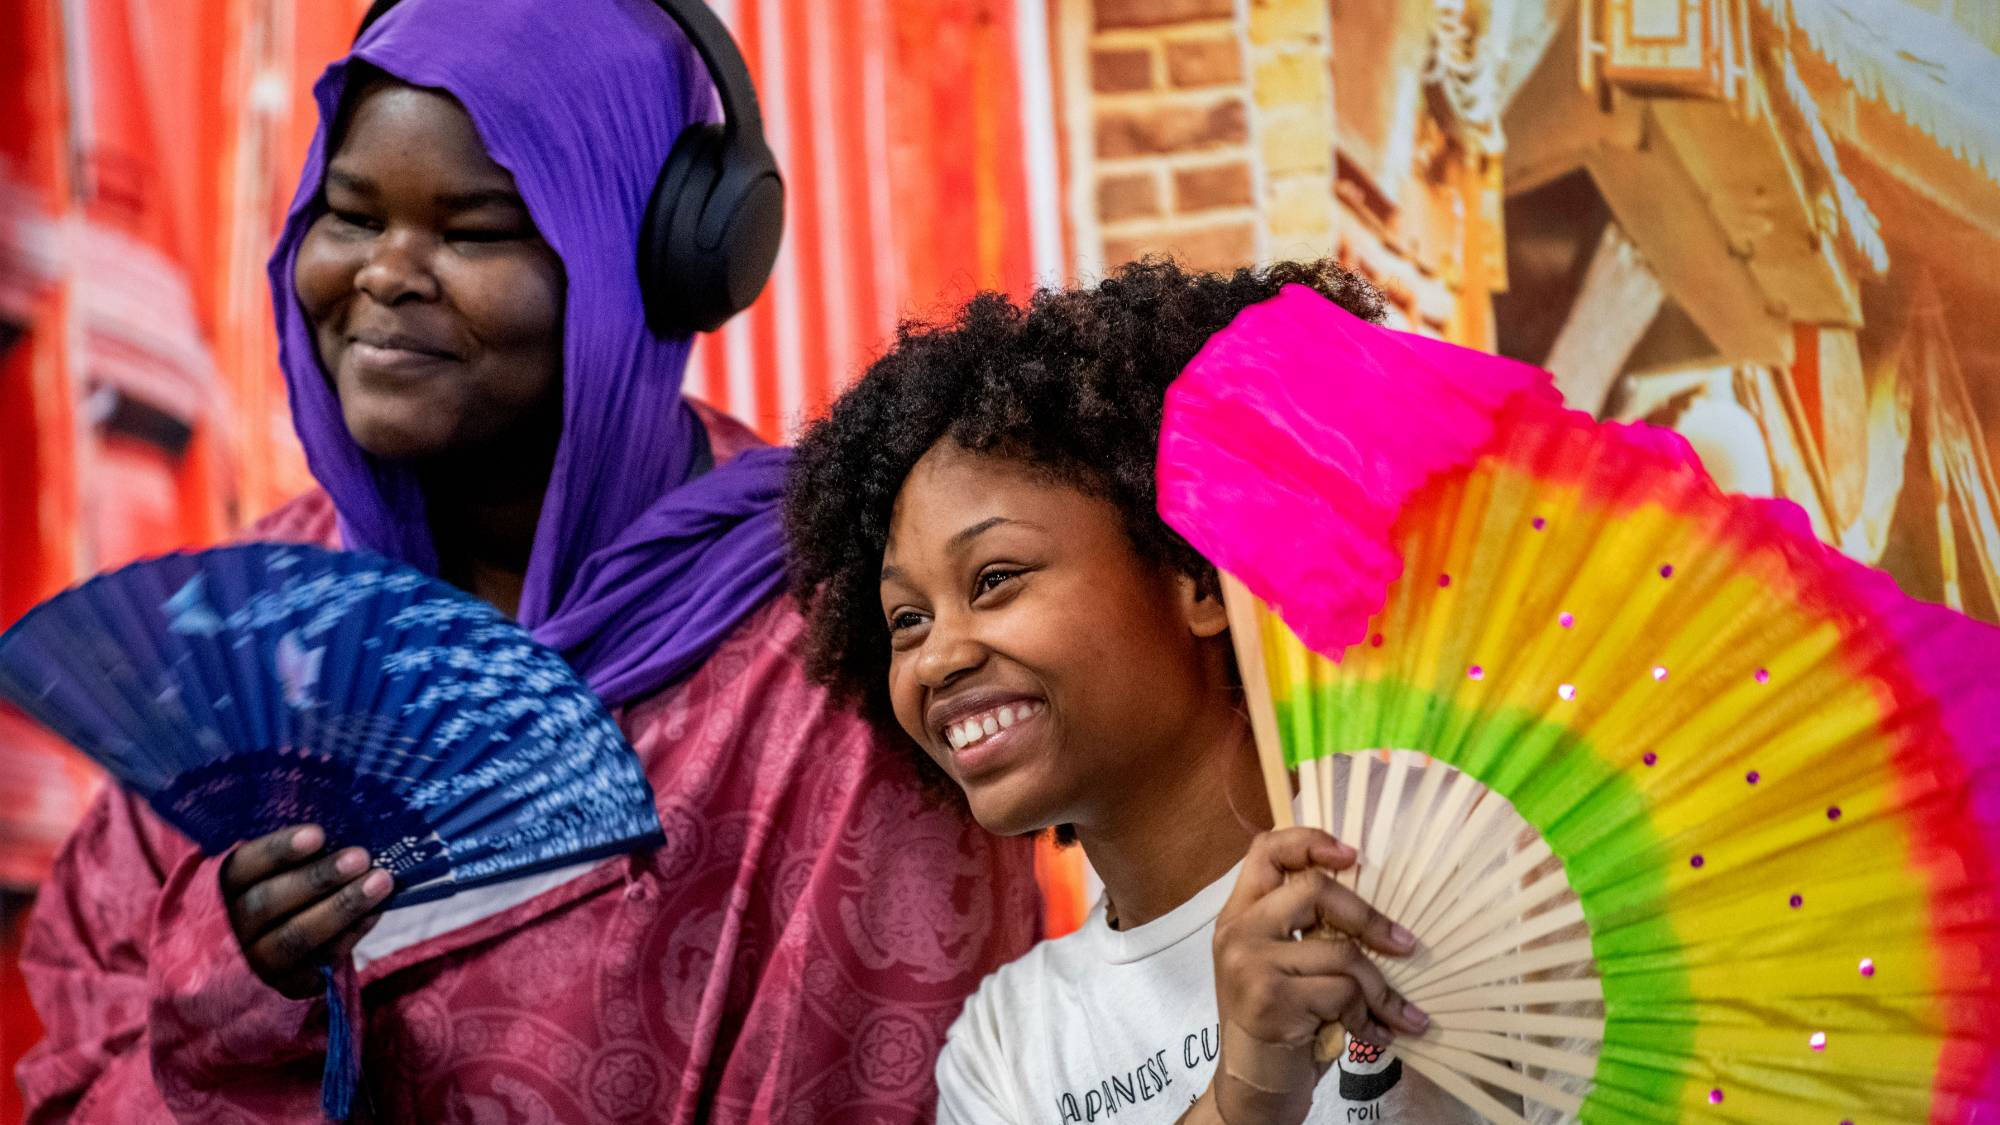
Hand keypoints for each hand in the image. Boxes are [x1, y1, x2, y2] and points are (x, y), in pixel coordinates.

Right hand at [220, 824, 393, 998]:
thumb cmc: (273, 894)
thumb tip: (345, 829)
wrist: (258, 960)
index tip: (318, 834)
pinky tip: (374, 912)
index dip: (278, 851)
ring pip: (296, 937)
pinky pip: (319, 961)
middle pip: (268, 903)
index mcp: (220, 890)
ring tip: (381, 882)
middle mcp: (230, 929)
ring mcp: (256, 963)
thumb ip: (294, 857)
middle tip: (361, 857)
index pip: (242, 868)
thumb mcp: (266, 874)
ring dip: (342, 908)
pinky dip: (350, 935)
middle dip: (318, 879)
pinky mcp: (285, 986)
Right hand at [1208, 828, 1426, 1124]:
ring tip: (1396, 1014)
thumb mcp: (1285, 965)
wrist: (1254, 1089)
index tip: (1353, 855)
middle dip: (1370, 919)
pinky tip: (1370, 1035)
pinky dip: (1367, 1018)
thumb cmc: (1281, 1025)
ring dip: (1380, 990)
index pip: (1266, 850)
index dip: (1310, 841)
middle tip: (1406, 945)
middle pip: (1314, 890)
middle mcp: (1237, 931)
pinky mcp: (1269, 1000)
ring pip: (1341, 952)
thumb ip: (1306, 928)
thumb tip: (1372, 901)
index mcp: (1239, 914)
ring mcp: (1249, 964)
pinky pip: (1342, 992)